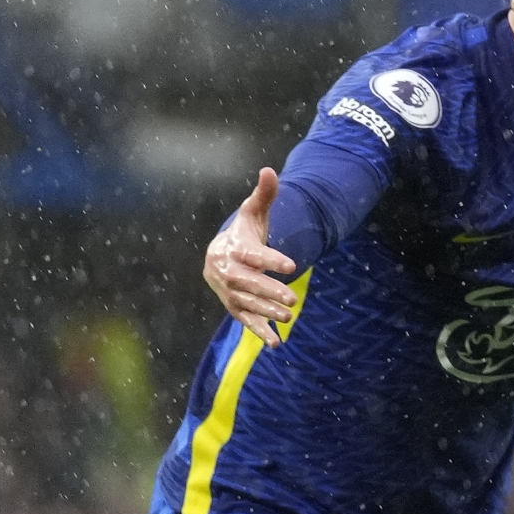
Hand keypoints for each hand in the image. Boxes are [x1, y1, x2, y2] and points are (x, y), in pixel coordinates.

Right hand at [206, 166, 298, 340]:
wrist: (220, 254)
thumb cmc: (243, 233)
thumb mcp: (253, 213)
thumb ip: (264, 195)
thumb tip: (269, 170)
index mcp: (231, 248)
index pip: (251, 255)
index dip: (270, 260)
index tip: (291, 266)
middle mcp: (226, 271)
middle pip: (247, 283)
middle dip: (268, 291)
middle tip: (292, 299)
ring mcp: (228, 291)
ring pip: (247, 303)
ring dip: (267, 312)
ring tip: (289, 315)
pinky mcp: (233, 307)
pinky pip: (245, 321)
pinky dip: (259, 332)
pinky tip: (276, 343)